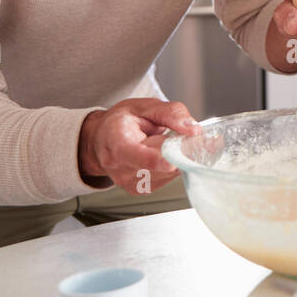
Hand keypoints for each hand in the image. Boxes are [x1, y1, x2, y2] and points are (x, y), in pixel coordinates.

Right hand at [78, 98, 200, 193]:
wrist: (102, 139)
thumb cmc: (122, 121)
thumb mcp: (146, 106)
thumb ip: (172, 114)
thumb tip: (194, 130)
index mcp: (118, 143)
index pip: (148, 159)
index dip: (171, 156)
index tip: (184, 147)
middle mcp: (121, 168)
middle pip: (164, 165)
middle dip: (177, 149)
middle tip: (172, 134)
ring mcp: (129, 183)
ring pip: (170, 173)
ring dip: (174, 157)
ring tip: (159, 144)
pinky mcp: (140, 190)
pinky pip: (167, 178)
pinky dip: (169, 165)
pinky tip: (158, 155)